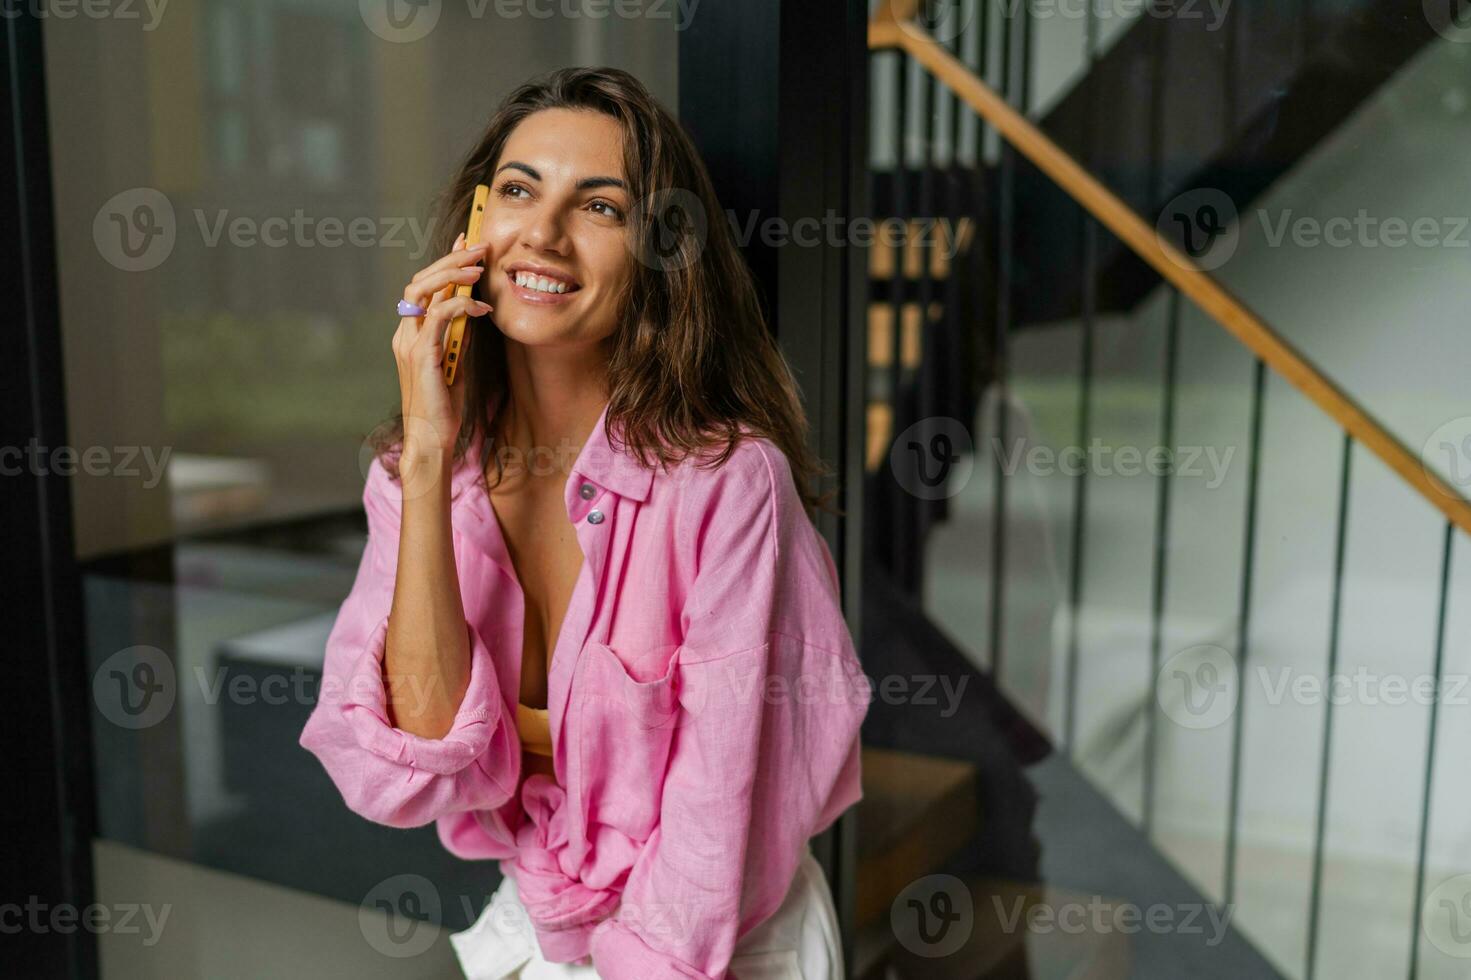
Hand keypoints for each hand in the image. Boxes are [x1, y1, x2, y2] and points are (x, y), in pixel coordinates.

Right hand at [393, 232, 493, 465]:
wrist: (433, 439)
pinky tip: (481, 307)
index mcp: (411, 333)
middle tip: (480, 246)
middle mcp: (405, 333)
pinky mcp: (421, 354)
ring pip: (423, 291)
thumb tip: (472, 309)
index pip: (424, 286)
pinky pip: (438, 317)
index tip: (467, 241)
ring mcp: (410, 343)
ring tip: (480, 267)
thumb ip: (459, 335)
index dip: (445, 261)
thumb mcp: (456, 362)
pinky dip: (460, 305)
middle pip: (421, 280)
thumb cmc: (444, 406)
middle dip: (451, 258)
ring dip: (453, 274)